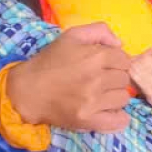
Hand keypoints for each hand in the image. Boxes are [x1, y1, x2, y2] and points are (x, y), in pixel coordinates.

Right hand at [6, 23, 131, 132]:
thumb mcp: (72, 35)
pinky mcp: (88, 120)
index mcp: (95, 56)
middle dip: (115, 78)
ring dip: (115, 96)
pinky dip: (119, 117)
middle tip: (100, 80)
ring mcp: (93, 101)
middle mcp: (97, 79)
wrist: (27, 90)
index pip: (125, 60)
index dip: (116, 62)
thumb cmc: (50, 61)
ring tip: (100, 95)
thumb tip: (120, 44)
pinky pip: (118, 121)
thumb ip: (99, 31)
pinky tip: (110, 111)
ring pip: (123, 98)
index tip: (105, 66)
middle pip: (125, 79)